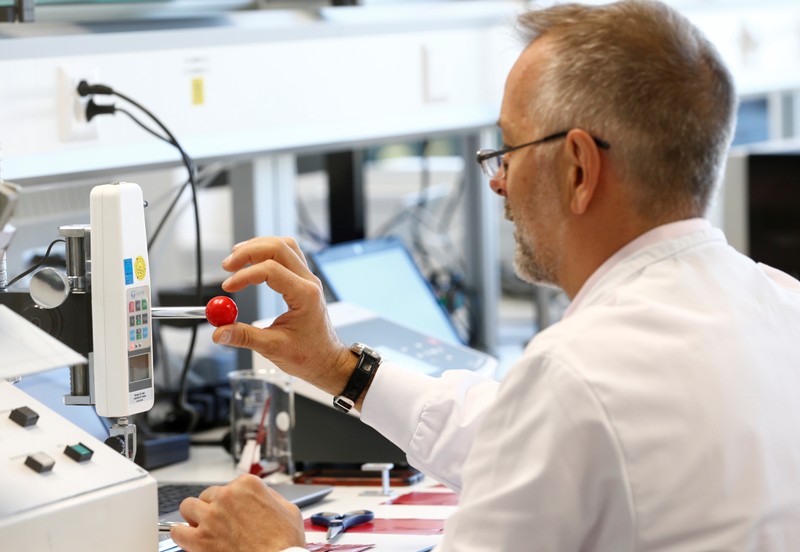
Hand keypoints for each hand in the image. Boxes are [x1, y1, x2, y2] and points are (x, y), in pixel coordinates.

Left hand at [170, 474, 304, 551]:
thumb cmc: (285, 541)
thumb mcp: (289, 509)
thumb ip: (271, 497)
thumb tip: (262, 497)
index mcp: (247, 485)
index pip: (229, 486)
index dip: (232, 501)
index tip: (234, 511)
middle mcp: (227, 496)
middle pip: (208, 495)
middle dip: (213, 508)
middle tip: (221, 522)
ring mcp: (212, 517)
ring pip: (188, 507)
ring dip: (194, 517)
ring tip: (202, 527)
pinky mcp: (201, 539)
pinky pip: (177, 532)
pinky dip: (181, 535)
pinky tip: (190, 540)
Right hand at [212, 237, 355, 395]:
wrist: (327, 360)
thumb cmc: (309, 355)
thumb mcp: (274, 348)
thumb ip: (245, 337)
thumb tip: (219, 332)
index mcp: (305, 296)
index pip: (271, 270)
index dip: (245, 276)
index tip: (228, 287)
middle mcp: (309, 282)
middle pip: (279, 248)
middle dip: (249, 252)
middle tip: (227, 265)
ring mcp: (308, 279)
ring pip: (285, 246)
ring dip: (259, 247)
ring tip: (237, 257)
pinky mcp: (304, 281)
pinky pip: (288, 255)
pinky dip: (268, 252)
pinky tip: (254, 261)